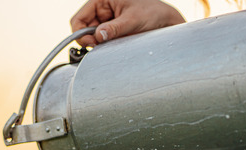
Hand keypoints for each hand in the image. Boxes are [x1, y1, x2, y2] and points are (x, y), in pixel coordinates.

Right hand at [70, 0, 184, 46]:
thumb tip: (98, 37)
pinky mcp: (112, 32)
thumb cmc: (152, 12)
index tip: (89, 43)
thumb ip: (114, 28)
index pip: (79, 18)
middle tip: (100, 48)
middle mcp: (102, 10)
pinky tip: (113, 47)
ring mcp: (106, 22)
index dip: (80, 32)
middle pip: (84, 30)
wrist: (166, 21)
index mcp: (102, 0)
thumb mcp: (132, 20)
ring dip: (98, 44)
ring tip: (111, 46)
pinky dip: (104, 47)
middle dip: (90, 40)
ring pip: (92, 37)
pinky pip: (102, 42)